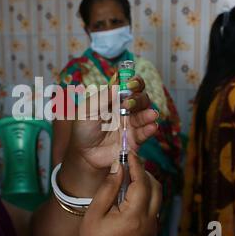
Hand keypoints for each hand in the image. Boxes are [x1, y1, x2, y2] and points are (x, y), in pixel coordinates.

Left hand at [59, 75, 158, 195]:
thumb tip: (117, 81)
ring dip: (148, 113)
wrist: (83, 154)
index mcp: (115, 99)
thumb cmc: (83, 129)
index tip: (131, 84)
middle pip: (141, 98)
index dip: (134, 82)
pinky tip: (151, 126)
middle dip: (138, 98)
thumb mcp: (87, 110)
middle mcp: (126, 110)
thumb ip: (101, 97)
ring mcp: (131, 124)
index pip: (130, 86)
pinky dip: (150, 129)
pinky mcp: (134, 140)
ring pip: (146, 114)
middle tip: (129, 103)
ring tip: (150, 114)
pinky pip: (145, 133)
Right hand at [78, 152, 161, 235]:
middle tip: (130, 163)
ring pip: (157, 197)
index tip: (129, 153)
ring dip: (147, 183)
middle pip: (156, 187)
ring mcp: (153, 228)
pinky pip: (154, 208)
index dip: (136, 165)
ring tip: (129, 176)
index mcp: (135, 216)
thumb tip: (118, 166)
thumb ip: (108, 187)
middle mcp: (149, 222)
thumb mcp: (95, 212)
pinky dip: (147, 195)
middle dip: (144, 172)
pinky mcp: (151, 233)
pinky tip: (130, 194)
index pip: (142, 182)